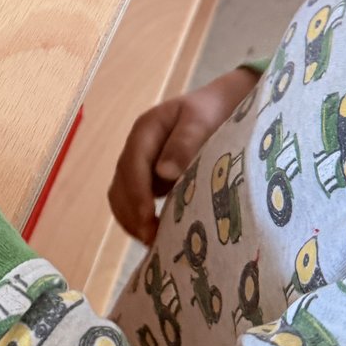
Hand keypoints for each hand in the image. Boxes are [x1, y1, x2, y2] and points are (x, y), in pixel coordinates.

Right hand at [108, 67, 258, 245]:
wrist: (225, 104)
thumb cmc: (215, 111)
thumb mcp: (202, 120)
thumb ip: (185, 143)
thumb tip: (164, 173)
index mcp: (146, 129)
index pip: (132, 164)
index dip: (136, 193)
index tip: (147, 219)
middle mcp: (138, 146)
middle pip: (121, 182)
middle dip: (131, 213)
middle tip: (151, 239)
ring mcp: (141, 162)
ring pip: (122, 194)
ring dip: (131, 219)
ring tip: (151, 242)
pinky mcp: (150, 176)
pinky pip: (135, 199)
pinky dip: (139, 218)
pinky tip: (156, 234)